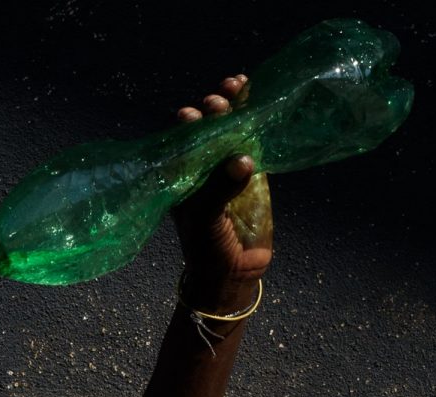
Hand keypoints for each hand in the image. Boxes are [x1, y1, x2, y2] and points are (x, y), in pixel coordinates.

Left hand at [173, 75, 273, 312]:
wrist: (234, 272)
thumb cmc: (207, 247)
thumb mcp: (206, 219)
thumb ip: (220, 189)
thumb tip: (242, 159)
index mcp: (179, 176)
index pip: (179, 140)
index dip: (186, 124)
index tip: (193, 115)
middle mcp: (201, 166)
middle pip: (205, 128)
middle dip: (210, 110)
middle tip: (217, 103)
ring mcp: (227, 166)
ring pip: (229, 127)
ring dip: (231, 105)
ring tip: (236, 85)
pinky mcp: (253, 171)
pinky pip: (253, 139)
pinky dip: (255, 118)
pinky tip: (257, 95)